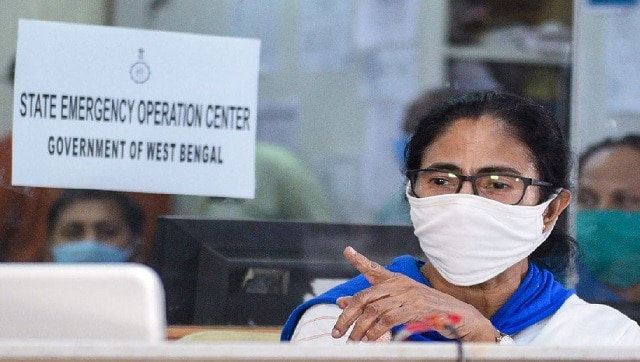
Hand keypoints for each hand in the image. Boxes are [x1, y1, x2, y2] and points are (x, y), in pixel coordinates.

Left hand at [331, 246, 496, 341]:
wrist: (461, 318)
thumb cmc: (429, 311)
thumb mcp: (401, 303)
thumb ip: (374, 302)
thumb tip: (343, 302)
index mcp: (397, 280)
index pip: (375, 269)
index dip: (360, 260)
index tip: (348, 251)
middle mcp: (401, 285)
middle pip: (365, 297)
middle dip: (347, 316)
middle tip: (336, 332)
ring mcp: (409, 296)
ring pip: (374, 311)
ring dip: (360, 329)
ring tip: (352, 342)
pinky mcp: (416, 310)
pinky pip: (389, 320)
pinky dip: (376, 332)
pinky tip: (370, 340)